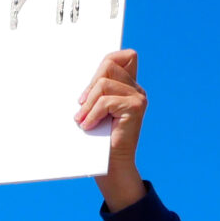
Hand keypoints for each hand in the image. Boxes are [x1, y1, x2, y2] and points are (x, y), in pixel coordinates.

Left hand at [75, 50, 145, 210]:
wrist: (112, 165)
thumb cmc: (99, 138)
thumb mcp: (95, 109)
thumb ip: (96, 92)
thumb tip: (83, 78)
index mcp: (128, 86)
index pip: (123, 56)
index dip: (106, 62)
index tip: (89, 88)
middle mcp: (136, 89)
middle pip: (108, 65)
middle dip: (90, 85)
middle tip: (81, 106)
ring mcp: (138, 97)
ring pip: (103, 84)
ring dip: (87, 104)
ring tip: (81, 120)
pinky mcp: (136, 107)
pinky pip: (106, 101)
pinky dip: (92, 114)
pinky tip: (88, 126)